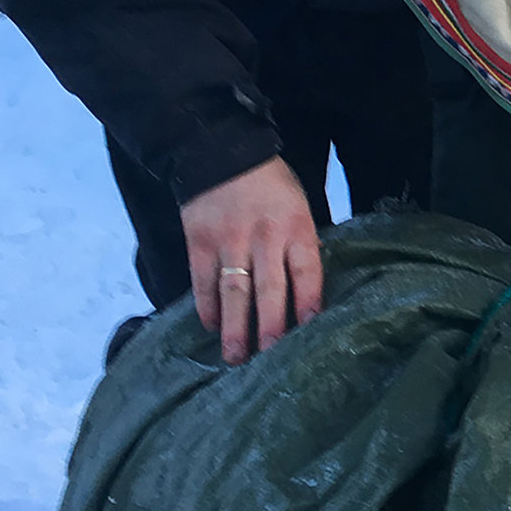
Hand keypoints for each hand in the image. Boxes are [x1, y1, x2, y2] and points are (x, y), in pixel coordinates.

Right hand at [180, 158, 323, 364]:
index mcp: (296, 228)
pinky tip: (210, 326)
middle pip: (270, 289)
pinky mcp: (200, 241)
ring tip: (235, 356)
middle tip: (269, 359)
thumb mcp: (299, 206)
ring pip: (234, 291)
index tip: (310, 332)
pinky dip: (206, 305)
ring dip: (234, 326)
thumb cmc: (271, 185)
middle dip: (270, 327)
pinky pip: (203, 280)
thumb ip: (303, 244)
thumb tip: (310, 291)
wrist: (220, 151)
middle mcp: (264, 237)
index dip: (309, 302)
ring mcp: (229, 240)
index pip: (307, 271)